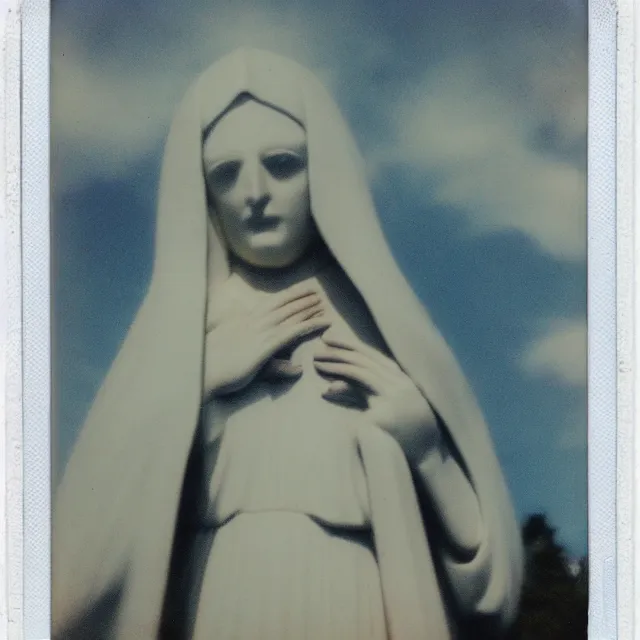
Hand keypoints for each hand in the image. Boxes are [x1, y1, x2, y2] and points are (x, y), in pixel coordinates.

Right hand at [204, 282, 330, 397]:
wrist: (198, 372)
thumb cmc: (211, 367)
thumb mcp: (235, 357)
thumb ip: (260, 359)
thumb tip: (286, 366)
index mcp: (242, 321)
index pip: (268, 305)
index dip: (286, 297)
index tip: (299, 291)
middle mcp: (252, 322)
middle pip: (281, 306)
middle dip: (300, 298)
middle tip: (316, 291)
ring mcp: (259, 333)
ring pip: (289, 316)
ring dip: (307, 308)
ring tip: (322, 303)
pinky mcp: (264, 346)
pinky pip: (292, 332)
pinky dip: (309, 325)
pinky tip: (322, 322)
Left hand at [314, 331, 440, 459]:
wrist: (423, 462)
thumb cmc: (403, 437)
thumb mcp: (383, 410)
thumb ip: (361, 395)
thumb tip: (329, 387)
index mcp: (404, 381)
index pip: (375, 357)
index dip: (352, 346)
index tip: (331, 340)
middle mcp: (401, 384)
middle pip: (366, 360)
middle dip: (340, 351)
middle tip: (319, 348)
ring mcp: (394, 396)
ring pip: (361, 371)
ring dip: (337, 365)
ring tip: (317, 362)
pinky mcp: (384, 411)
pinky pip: (359, 394)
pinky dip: (342, 388)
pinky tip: (326, 390)